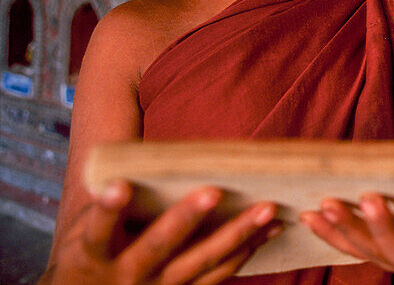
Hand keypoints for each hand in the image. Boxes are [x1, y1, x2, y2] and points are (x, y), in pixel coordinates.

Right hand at [41, 181, 281, 284]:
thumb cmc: (88, 255)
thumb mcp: (81, 234)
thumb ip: (107, 209)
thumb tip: (143, 165)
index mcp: (91, 257)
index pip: (97, 231)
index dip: (107, 211)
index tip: (118, 186)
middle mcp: (124, 278)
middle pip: (157, 247)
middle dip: (185, 219)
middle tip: (213, 191)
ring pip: (199, 264)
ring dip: (235, 235)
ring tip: (266, 209)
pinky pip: (216, 277)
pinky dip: (243, 253)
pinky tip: (266, 233)